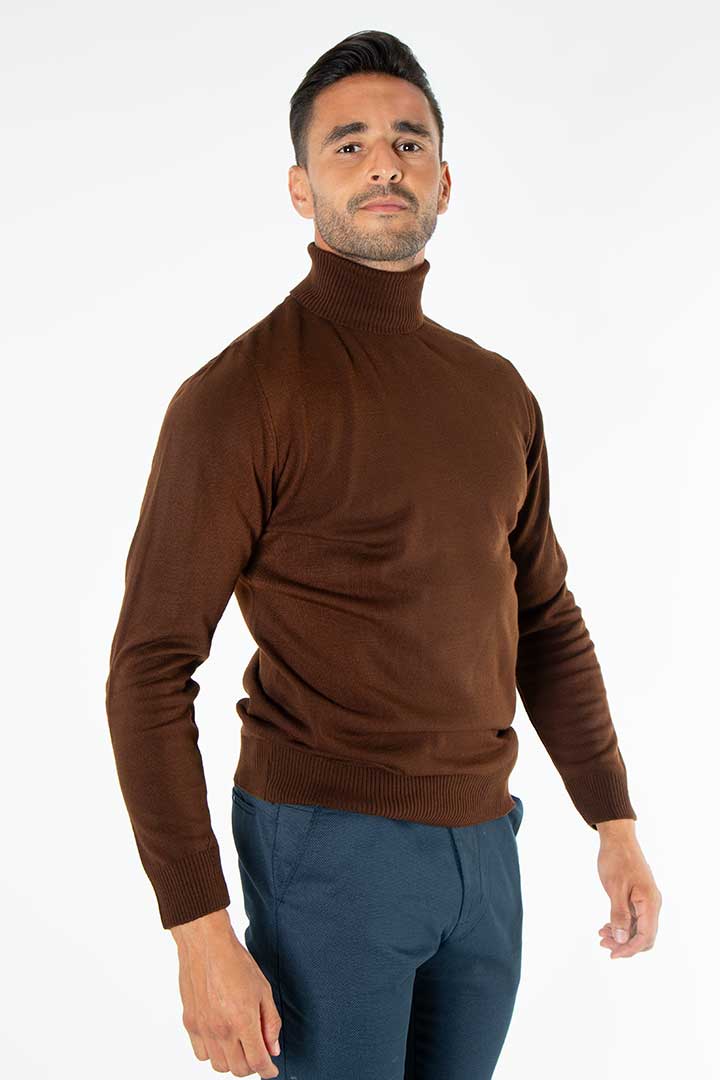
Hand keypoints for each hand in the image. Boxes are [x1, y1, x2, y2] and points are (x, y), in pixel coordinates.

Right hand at [170, 908, 280, 1076]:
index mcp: (243, 1021)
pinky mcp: (190, 1023)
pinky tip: (221, 1038)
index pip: (257, 1061)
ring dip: (232, 1061)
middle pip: (238, 1069)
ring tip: (239, 1044)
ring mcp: (203, 1029)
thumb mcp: (263, 990)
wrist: (206, 945)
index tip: (271, 1071)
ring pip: (218, 1065)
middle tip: (257, 1053)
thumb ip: (270, 1022)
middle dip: (251, 1066)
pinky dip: (213, 1053)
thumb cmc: (236, 962)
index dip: (267, 1070)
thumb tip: (272, 1048)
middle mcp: (221, 1030)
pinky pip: (201, 1054)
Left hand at [595, 822, 661, 958]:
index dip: (629, 949)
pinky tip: (607, 926)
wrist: (618, 838)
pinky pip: (634, 918)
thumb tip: (622, 939)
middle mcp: (652, 904)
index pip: (645, 936)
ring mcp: (646, 901)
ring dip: (622, 935)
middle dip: (625, 944)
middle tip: (603, 944)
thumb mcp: (615, 888)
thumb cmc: (617, 860)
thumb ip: (619, 914)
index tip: (613, 954)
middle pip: (644, 936)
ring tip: (601, 935)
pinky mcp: (639, 897)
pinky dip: (622, 924)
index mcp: (650, 903)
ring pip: (638, 927)